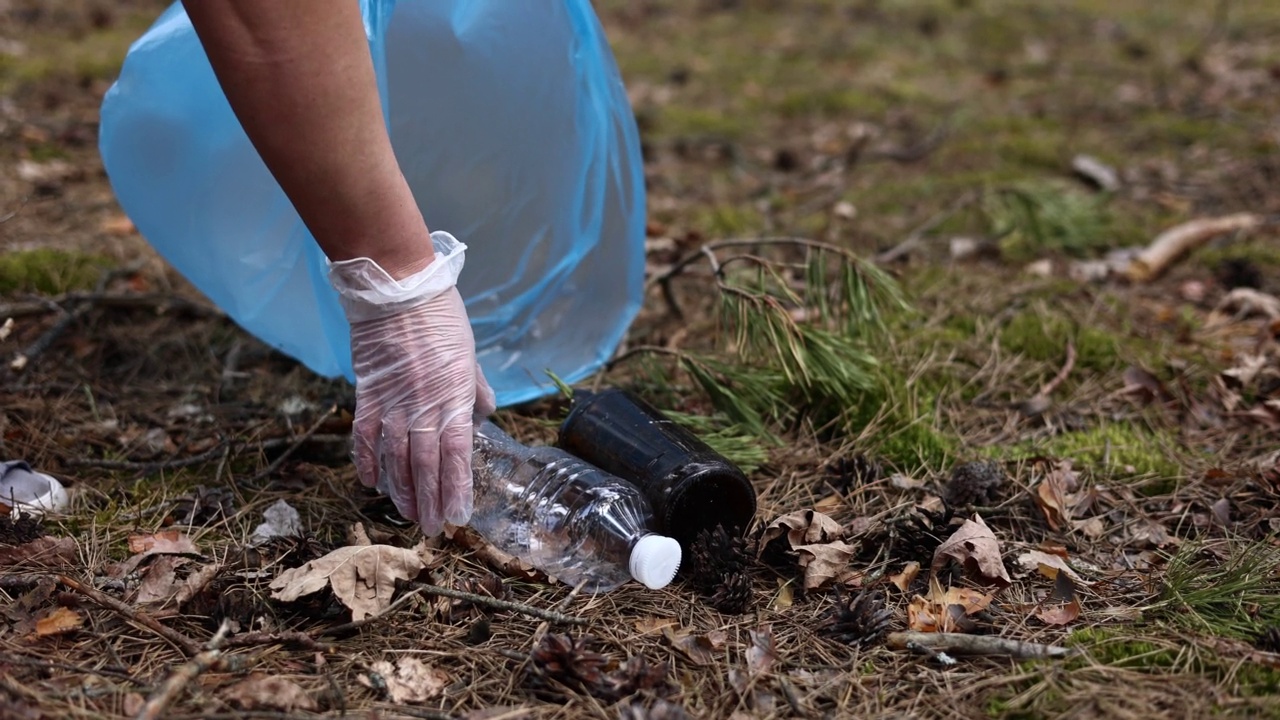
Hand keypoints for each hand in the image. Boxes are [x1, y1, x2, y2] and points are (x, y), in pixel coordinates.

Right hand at [330, 232, 496, 535]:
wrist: (399, 288)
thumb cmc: (441, 317)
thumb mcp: (470, 354)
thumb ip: (476, 390)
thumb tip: (481, 417)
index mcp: (455, 394)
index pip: (456, 453)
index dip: (456, 487)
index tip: (459, 514)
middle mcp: (424, 404)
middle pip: (425, 464)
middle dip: (431, 500)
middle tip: (433, 529)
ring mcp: (393, 400)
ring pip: (395, 457)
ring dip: (401, 490)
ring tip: (408, 515)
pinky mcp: (367, 392)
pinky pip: (365, 435)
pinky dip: (367, 461)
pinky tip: (371, 482)